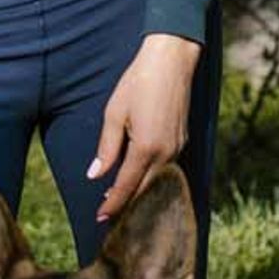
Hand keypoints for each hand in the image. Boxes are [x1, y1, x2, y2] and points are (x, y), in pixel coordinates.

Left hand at [88, 33, 201, 221]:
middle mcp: (166, 153)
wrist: (171, 60)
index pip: (127, 186)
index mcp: (146, 148)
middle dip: (126, 203)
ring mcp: (177, 147)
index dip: (113, 204)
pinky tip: (138, 175)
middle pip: (145, 189)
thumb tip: (96, 175)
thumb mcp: (114, 114)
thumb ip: (107, 148)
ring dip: (139, 190)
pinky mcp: (182, 139)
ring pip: (157, 180)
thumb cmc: (138, 82)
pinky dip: (151, 176)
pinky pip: (166, 167)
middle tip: (107, 214)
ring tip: (119, 197)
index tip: (100, 218)